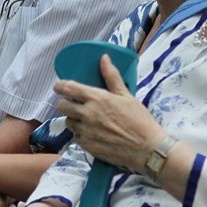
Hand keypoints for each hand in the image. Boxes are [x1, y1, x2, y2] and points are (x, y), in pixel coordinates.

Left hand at [54, 55, 164, 171]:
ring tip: (86, 118)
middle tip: (75, 103)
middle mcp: (88, 114)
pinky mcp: (88, 146)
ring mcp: (86, 132)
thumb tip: (104, 58)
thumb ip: (112, 77)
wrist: (147, 148)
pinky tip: (92, 132)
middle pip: (62, 106)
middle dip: (66, 103)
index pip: (68, 88)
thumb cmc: (139, 120)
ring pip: (68, 122)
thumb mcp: (127, 95)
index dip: (60, 86)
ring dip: (74, 118)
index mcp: (97, 99)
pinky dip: (81, 133)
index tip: (59, 86)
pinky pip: (76, 137)